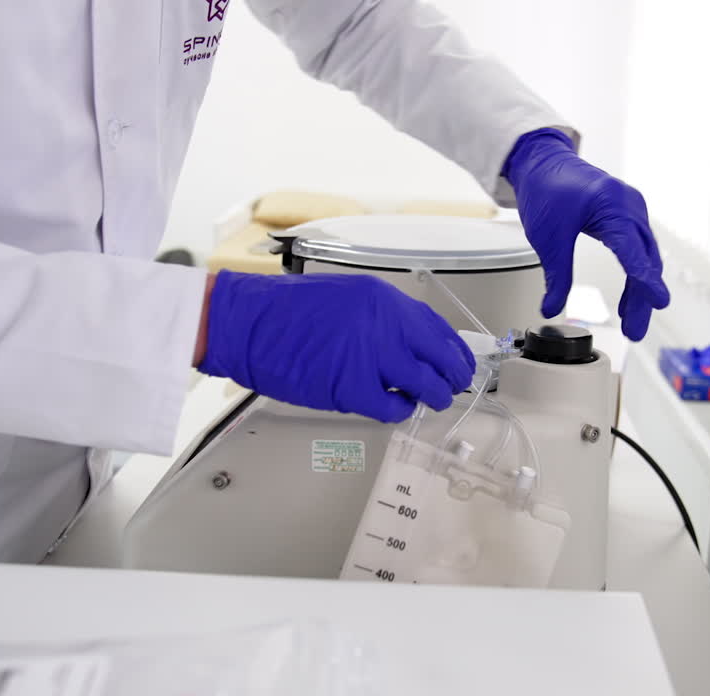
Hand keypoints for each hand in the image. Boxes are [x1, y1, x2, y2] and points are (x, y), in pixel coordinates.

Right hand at [196, 271, 474, 422]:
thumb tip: (413, 346)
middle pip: (439, 358)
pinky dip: (400, 411)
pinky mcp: (351, 388)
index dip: (454, 350)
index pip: (437, 328)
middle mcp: (383, 324)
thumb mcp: (346, 297)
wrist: (248, 323)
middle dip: (452, 377)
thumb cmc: (287, 312)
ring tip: (430, 401)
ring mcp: (369, 357)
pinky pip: (393, 408)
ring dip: (433, 397)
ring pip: (424, 385)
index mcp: (383, 300)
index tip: (461, 362)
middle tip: (451, 387)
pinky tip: (396, 407)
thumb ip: (382, 318)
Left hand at [505, 128, 669, 340]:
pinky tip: (631, 298)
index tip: (658, 299)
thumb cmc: (547, 188)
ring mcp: (631, 209)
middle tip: (634, 331)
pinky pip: (639, 248)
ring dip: (640, 290)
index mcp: (610, 205)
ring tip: (632, 322)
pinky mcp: (627, 215)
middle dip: (642, 298)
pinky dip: (636, 273)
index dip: (645, 278)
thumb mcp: (547, 237)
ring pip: (645, 256)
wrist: (543, 162)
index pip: (632, 248)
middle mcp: (629, 206)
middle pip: (644, 258)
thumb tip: (551, 309)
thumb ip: (556, 276)